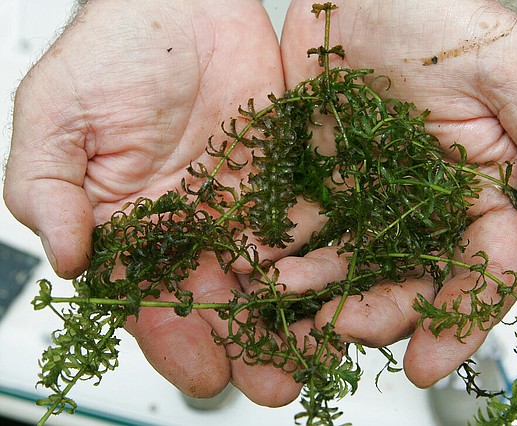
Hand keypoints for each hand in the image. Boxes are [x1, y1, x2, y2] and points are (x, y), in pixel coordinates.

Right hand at [3, 0, 308, 406]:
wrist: (176, 4)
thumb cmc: (110, 52)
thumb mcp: (57, 119)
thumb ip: (48, 191)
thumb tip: (65, 260)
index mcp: (132, 228)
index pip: (149, 301)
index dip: (175, 341)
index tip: (204, 373)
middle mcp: (189, 228)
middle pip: (218, 304)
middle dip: (246, 348)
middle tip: (276, 387)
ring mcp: (239, 208)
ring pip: (268, 278)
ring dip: (292, 318)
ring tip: (319, 355)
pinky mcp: (280, 181)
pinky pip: (305, 228)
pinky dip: (323, 260)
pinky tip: (343, 289)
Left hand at [279, 0, 516, 386]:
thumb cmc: (439, 13)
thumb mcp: (509, 62)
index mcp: (482, 189)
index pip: (483, 269)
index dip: (461, 319)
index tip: (430, 360)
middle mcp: (425, 205)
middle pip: (408, 280)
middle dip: (374, 314)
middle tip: (337, 330)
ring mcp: (369, 198)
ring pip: (349, 265)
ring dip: (316, 291)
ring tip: (283, 301)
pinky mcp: (320, 182)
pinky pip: (300, 227)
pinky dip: (279, 250)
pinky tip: (257, 262)